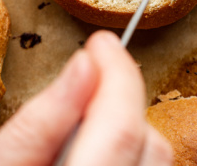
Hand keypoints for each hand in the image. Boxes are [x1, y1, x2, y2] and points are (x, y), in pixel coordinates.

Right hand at [0, 31, 172, 165]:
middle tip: (79, 88)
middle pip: (152, 144)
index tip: (102, 43)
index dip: (117, 73)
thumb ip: (39, 123)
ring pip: (157, 163)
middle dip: (119, 102)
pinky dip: (124, 161)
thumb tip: (84, 65)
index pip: (123, 125)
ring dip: (124, 136)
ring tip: (74, 140)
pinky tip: (87, 163)